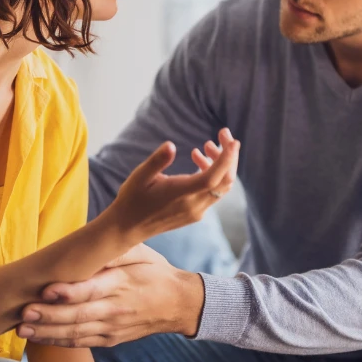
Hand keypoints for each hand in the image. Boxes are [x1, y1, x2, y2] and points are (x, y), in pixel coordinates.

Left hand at [17, 245, 204, 345]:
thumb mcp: (140, 253)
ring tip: (22, 329)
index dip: (68, 292)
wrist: (178, 304)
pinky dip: (59, 342)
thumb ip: (115, 250)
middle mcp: (115, 309)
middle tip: (24, 312)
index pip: (92, 290)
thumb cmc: (154, 271)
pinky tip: (37, 338)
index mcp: (121, 284)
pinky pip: (81, 343)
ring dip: (47, 332)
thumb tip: (90, 246)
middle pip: (78, 315)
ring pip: (76, 333)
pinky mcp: (110, 339)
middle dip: (49, 316)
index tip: (46, 290)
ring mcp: (112, 328)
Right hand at [102, 128, 239, 242]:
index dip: (227, 158)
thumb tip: (171, 145)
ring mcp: (196, 211)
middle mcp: (194, 205)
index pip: (213, 176)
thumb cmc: (132, 199)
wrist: (128, 227)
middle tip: (222, 134)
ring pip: (221, 187)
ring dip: (221, 165)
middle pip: (225, 180)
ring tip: (205, 146)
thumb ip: (157, 161)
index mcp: (181, 194)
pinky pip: (213, 192)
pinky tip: (198, 160)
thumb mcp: (140, 176)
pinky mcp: (195, 213)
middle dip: (229, 156)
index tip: (232, 140)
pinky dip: (213, 175)